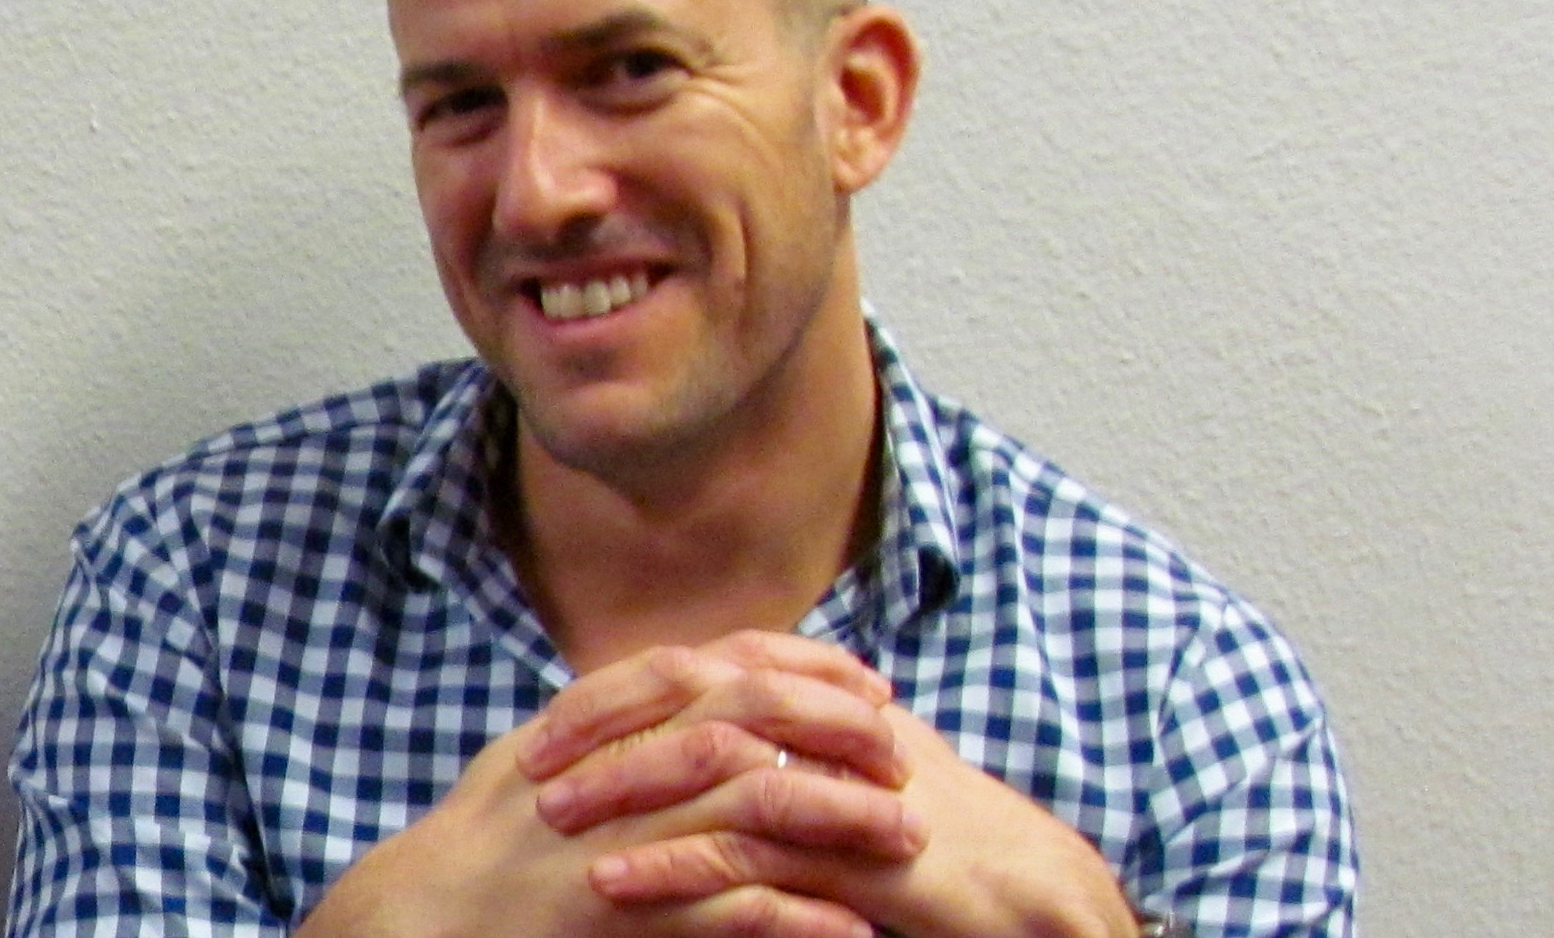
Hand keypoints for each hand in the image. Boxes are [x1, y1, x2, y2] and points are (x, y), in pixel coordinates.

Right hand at [296, 633, 923, 937]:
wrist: (417, 922)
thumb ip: (613, 713)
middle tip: (903, 752)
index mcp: (598, 719)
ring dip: (836, 818)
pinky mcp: (620, 915)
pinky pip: (727, 912)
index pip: (719, 664)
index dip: (802, 666)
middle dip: (835, 729)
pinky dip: (795, 917)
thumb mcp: (537, 752)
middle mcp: (613, 764)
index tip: (868, 683)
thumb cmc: (476, 845)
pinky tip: (848, 927)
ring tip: (903, 835)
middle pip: (749, 722)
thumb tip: (689, 678)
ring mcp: (617, 837)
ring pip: (751, 809)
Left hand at [570, 703, 1138, 937]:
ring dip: (621, 789)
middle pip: (688, 693)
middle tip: (528, 763)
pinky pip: (743, 847)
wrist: (1026, 887)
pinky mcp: (850, 847)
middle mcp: (819, 715)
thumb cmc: (928, 830)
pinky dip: (672, 863)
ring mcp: (835, 776)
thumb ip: (781, 737)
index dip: (615, 688)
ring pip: (705, 763)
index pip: (691, 666)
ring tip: (552, 820)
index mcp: (811, 689)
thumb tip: (691, 724)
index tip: (547, 721)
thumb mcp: (845, 769)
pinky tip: (616, 881)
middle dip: (602, 724)